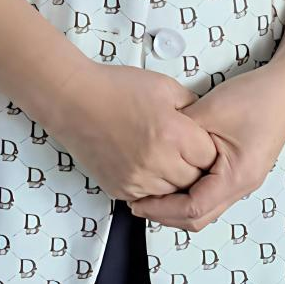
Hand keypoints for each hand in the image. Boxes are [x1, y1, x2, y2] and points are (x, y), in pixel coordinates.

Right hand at [49, 59, 218, 201]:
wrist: (75, 99)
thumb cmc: (116, 88)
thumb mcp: (164, 86)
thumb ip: (191, 105)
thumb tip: (205, 122)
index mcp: (172, 134)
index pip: (209, 157)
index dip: (206, 146)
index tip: (198, 139)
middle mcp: (157, 162)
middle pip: (194, 180)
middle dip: (193, 165)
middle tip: (182, 147)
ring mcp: (137, 180)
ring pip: (172, 193)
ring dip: (173, 178)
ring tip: (162, 153)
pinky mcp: (121, 189)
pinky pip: (148, 197)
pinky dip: (151, 184)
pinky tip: (144, 161)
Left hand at [126, 62, 284, 231]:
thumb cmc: (256, 97)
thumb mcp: (208, 112)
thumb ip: (179, 131)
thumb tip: (153, 146)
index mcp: (236, 177)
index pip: (193, 209)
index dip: (161, 208)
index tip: (138, 202)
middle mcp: (243, 186)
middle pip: (200, 217)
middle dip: (166, 213)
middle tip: (139, 202)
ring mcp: (244, 179)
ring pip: (206, 207)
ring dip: (178, 203)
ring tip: (152, 190)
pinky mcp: (241, 169)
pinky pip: (212, 191)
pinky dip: (190, 190)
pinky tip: (174, 176)